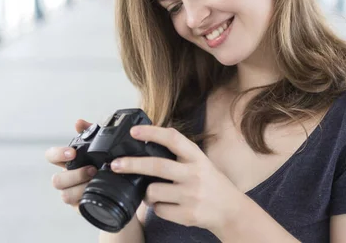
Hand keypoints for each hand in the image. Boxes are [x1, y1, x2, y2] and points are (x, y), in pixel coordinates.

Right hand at [45, 119, 97, 212]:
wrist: (124, 184)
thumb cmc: (106, 162)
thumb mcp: (101, 146)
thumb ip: (91, 132)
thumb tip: (78, 123)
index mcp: (69, 162)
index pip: (51, 156)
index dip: (57, 154)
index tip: (72, 152)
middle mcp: (67, 178)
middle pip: (56, 180)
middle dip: (74, 175)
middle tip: (92, 169)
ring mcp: (73, 193)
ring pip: (65, 195)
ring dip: (80, 187)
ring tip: (97, 180)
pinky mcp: (81, 206)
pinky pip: (78, 207)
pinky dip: (87, 199)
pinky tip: (99, 192)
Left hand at [108, 125, 245, 234]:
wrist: (230, 210)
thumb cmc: (211, 183)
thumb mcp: (200, 162)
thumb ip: (179, 154)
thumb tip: (148, 142)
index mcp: (197, 157)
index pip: (173, 139)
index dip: (152, 132)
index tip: (133, 131)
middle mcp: (194, 174)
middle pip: (157, 165)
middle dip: (132, 164)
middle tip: (115, 164)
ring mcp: (191, 195)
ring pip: (153, 191)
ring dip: (146, 193)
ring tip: (153, 193)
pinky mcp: (187, 214)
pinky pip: (159, 210)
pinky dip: (158, 208)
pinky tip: (168, 205)